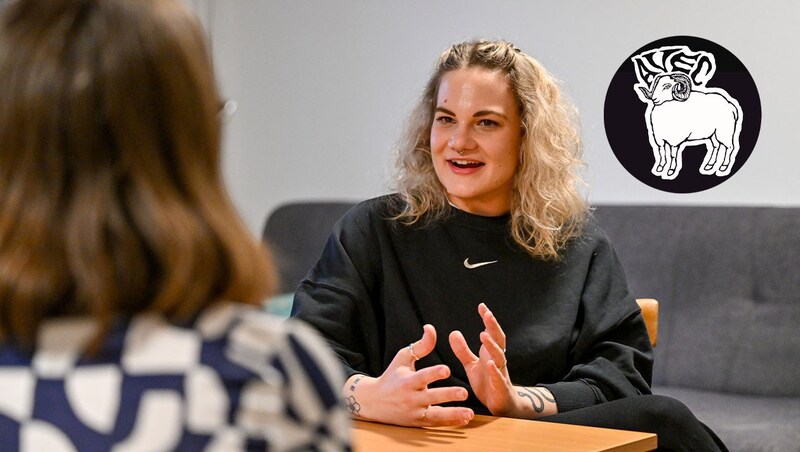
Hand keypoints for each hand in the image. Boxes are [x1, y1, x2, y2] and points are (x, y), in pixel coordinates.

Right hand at [343, 324, 473, 426]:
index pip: (422, 376)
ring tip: (469, 413)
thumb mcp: (403, 358)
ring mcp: (415, 412)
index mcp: (407, 381)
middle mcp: (411, 398)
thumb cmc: (392, 376)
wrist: (374, 402)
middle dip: (448, 395)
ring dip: (453, 414)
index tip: (446, 369)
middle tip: (464, 392)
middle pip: (431, 397)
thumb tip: (431, 328)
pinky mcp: (418, 423)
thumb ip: (420, 346)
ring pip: (435, 415)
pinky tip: (465, 420)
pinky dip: (450, 422)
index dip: (434, 373)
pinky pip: (436, 423)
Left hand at [449, 303, 520, 416]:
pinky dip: (495, 370)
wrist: (501, 405)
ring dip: (492, 346)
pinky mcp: (501, 387)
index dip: (488, 320)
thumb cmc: (487, 383)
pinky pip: (498, 377)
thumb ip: (463, 350)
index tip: (482, 306)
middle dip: (493, 327)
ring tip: (483, 335)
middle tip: (487, 314)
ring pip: (499, 356)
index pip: (491, 332)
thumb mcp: (471, 365)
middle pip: (498, 340)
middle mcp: (497, 360)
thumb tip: (453, 332)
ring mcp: (500, 373)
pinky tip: (489, 363)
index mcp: (490, 353)